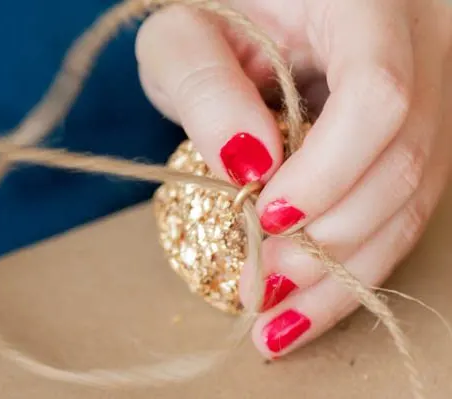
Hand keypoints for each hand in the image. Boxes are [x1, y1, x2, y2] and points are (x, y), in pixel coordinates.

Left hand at [136, 0, 451, 357]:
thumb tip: (250, 166)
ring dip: (345, 272)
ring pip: (411, 200)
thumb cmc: (208, 15)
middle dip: (333, 239)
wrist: (243, 15)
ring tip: (280, 319)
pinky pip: (398, 207)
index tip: (269, 218)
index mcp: (363, 5)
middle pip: (405, 159)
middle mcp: (415, 46)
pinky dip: (354, 261)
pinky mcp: (409, 136)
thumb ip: (205, 86)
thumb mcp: (180, 36)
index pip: (379, 94)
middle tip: (264, 284)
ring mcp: (425, 94)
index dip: (331, 171)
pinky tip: (309, 302)